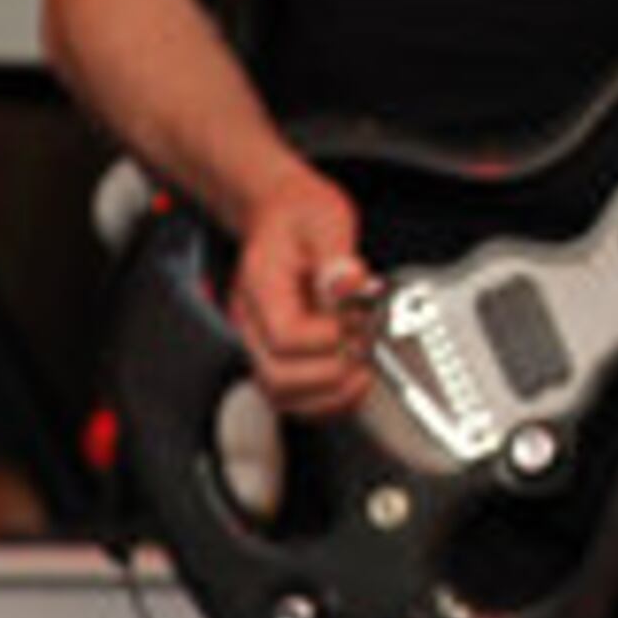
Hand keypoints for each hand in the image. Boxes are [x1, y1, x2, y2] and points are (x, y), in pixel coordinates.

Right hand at [227, 167, 377, 418]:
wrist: (280, 216)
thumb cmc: (298, 218)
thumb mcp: (323, 220)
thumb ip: (336, 254)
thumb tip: (347, 283)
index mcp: (261, 288)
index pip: (286, 337)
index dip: (328, 338)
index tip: (355, 320)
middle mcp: (253, 323)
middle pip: (278, 379)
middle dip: (333, 372)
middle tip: (364, 345)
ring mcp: (262, 343)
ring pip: (282, 398)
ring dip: (331, 394)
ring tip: (363, 365)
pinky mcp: (279, 355)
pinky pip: (294, 399)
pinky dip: (327, 401)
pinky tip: (355, 379)